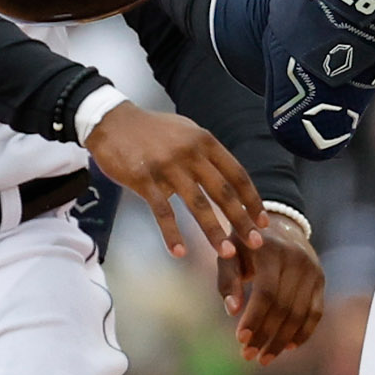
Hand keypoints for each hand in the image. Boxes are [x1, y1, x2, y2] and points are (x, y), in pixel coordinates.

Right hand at [84, 101, 267, 258]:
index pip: (236, 173)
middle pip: (223, 191)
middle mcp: (190, 153)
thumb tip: (227, 178)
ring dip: (214, 231)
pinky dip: (172, 233)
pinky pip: (163, 211)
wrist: (112, 121)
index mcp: (204, 141)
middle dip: (241, 219)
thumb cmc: (151, 130)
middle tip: (255, 243)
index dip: (251, 198)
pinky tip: (179, 251)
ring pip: (197, 204)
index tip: (262, 220)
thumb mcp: (186, 131)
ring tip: (226, 253)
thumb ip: (206, 152)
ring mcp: (168, 167)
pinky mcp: (145, 179)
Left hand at [218, 212, 324, 364]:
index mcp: (270, 249)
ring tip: (264, 358)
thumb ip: (227, 279)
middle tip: (248, 355)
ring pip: (300, 314)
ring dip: (282, 340)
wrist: (280, 224)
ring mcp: (312, 269)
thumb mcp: (230, 254)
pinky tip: (287, 347)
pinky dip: (303, 333)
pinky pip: (316, 313)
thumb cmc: (246, 245)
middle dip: (265, 335)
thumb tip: (232, 310)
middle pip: (283, 306)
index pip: (266, 291)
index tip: (240, 339)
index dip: (254, 318)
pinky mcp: (320, 279)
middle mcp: (295, 258)